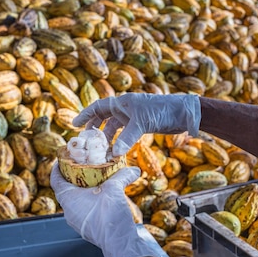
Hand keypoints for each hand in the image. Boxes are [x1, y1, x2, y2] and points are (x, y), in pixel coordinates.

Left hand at [51, 163, 180, 256]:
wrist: (120, 243)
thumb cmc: (110, 218)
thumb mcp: (115, 189)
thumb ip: (122, 176)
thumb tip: (133, 170)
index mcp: (68, 199)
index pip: (55, 179)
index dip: (57, 167)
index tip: (62, 158)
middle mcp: (69, 211)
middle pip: (66, 189)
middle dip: (73, 177)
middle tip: (82, 165)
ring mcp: (77, 221)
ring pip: (75, 200)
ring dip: (83, 190)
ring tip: (95, 180)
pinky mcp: (87, 228)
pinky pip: (84, 209)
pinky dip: (89, 200)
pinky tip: (102, 196)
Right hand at [72, 93, 200, 155]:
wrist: (183, 113)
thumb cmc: (162, 110)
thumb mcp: (142, 123)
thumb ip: (127, 138)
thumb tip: (113, 154)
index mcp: (122, 102)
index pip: (98, 107)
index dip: (85, 115)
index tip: (74, 125)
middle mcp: (125, 108)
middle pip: (103, 118)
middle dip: (94, 129)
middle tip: (86, 142)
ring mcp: (132, 117)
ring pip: (114, 128)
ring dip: (107, 138)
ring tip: (100, 151)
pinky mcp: (140, 125)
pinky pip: (124, 134)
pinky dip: (119, 142)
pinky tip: (115, 152)